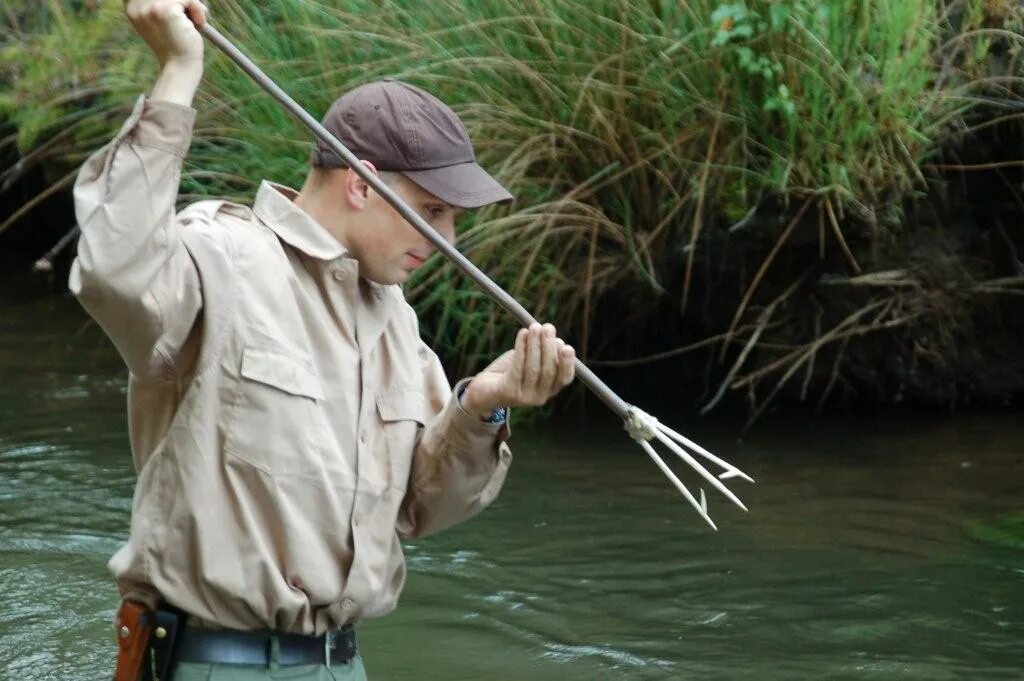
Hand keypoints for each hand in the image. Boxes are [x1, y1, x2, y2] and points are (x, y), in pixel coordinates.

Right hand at [125, 0, 206, 67]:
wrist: (180, 66)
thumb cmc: (176, 45)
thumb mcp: (163, 20)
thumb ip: (162, 2)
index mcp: (131, 8)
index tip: (176, 4)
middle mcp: (136, 6)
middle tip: (189, 10)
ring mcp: (149, 7)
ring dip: (191, 4)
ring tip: (193, 21)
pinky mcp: (165, 10)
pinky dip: (198, 9)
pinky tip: (198, 24)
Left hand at [461, 323, 575, 415]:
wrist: (483, 391)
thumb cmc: (509, 372)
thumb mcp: (529, 362)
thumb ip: (543, 353)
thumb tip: (556, 340)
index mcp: (549, 390)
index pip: (565, 378)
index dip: (567, 363)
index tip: (566, 346)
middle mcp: (540, 397)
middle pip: (549, 371)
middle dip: (549, 347)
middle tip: (547, 327)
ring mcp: (524, 397)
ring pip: (533, 368)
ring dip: (535, 344)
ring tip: (534, 326)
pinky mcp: (508, 392)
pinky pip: (517, 367)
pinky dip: (521, 348)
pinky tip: (522, 334)